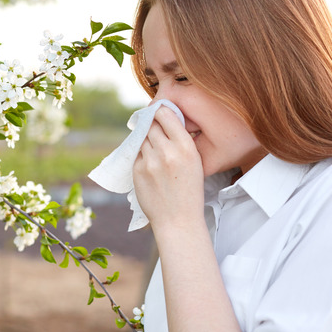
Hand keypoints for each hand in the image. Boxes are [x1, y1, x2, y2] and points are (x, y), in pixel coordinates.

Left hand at [133, 106, 204, 229]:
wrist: (178, 220)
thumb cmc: (189, 191)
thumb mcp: (195, 162)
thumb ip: (180, 141)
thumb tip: (164, 120)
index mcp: (186, 147)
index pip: (166, 115)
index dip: (160, 111)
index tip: (159, 112)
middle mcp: (167, 151)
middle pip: (151, 124)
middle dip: (152, 125)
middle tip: (155, 130)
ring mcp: (150, 161)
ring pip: (142, 138)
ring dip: (146, 140)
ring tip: (155, 152)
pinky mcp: (137, 170)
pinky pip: (136, 153)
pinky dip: (141, 155)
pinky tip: (151, 165)